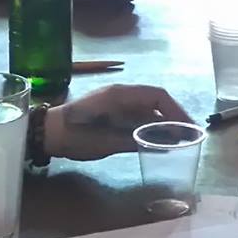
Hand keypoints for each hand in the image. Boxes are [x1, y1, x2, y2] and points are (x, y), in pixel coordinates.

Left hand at [46, 84, 193, 160]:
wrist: (48, 134)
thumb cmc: (76, 135)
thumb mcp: (108, 141)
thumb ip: (137, 139)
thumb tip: (166, 143)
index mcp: (121, 94)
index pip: (158, 96)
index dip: (176, 111)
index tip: (188, 127)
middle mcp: (121, 94)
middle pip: (155, 101)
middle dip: (173, 117)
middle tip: (188, 136)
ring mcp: (115, 102)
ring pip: (147, 109)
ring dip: (162, 122)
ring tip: (177, 140)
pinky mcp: (110, 112)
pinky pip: (136, 116)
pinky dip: (149, 126)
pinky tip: (155, 140)